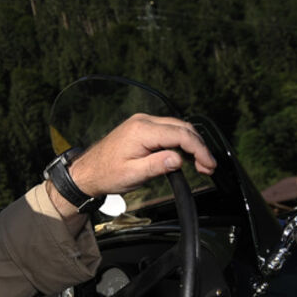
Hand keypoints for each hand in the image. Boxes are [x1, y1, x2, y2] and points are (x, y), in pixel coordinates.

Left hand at [69, 114, 216, 197]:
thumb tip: (179, 159)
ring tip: (201, 164)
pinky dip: (180, 141)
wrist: (88, 172)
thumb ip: (157, 165)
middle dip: (199, 146)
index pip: (180, 134)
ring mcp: (142, 122)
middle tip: (208, 166)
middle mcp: (143, 121)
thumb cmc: (106, 174)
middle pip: (182, 127)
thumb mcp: (133, 175)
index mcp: (141, 131)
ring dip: (191, 144)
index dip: (199, 149)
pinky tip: (186, 156)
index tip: (208, 164)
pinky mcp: (142, 128)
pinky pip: (168, 130)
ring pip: (177, 127)